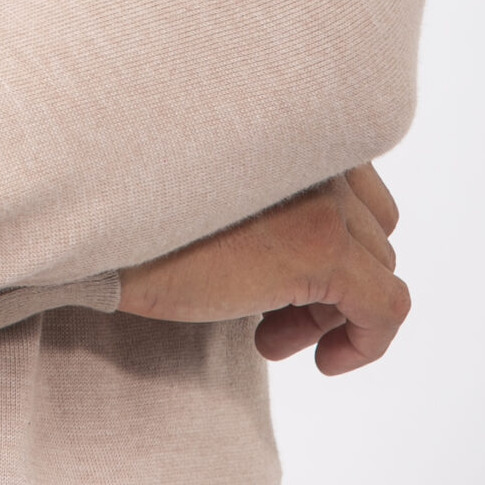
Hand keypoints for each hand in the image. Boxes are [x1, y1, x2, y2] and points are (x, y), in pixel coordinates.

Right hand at [117, 165, 408, 373]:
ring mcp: (325, 196)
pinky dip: (365, 344)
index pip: (357, 186)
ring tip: (268, 335)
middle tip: (271, 318)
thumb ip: (264, 191)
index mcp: (290, 122)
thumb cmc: (137, 214)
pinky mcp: (323, 249)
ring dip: (328, 313)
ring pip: (377, 271)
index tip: (281, 280)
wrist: (97, 230)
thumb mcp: (210, 189)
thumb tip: (302, 249)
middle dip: (330, 284)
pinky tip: (319, 362)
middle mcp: (317, 148)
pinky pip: (387, 310)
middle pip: (371, 232)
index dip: (333, 242)